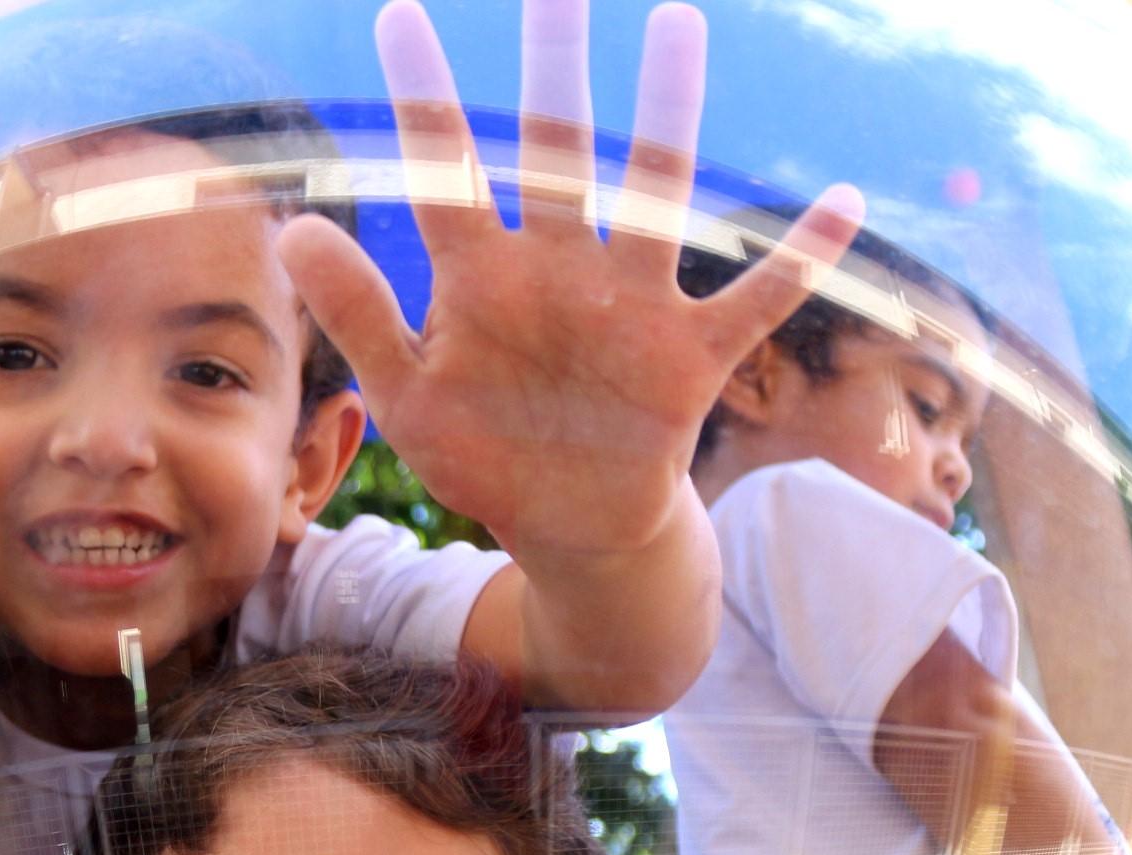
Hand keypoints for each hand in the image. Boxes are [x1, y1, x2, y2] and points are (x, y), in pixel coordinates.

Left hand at [276, 0, 861, 564]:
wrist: (569, 527)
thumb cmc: (485, 455)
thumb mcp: (408, 395)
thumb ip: (357, 315)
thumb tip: (293, 228)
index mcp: (482, 279)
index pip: (445, 174)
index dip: (422, 100)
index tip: (399, 14)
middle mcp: (559, 271)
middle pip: (556, 156)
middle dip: (553, 74)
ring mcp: (629, 307)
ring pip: (652, 197)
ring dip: (666, 118)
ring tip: (677, 27)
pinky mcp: (688, 357)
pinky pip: (753, 301)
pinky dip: (797, 261)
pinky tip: (839, 204)